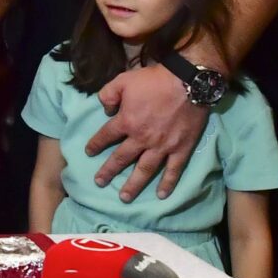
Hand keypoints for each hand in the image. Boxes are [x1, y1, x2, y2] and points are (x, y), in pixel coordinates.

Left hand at [85, 63, 206, 199]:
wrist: (189, 81)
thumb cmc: (155, 80)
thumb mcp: (123, 80)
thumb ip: (108, 94)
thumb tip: (105, 110)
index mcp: (127, 122)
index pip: (106, 136)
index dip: (95, 144)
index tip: (89, 152)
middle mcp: (142, 138)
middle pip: (121, 158)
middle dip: (108, 171)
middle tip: (99, 183)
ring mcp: (162, 146)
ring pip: (145, 170)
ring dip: (134, 185)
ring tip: (124, 198)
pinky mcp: (181, 149)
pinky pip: (173, 170)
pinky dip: (167, 183)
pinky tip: (161, 195)